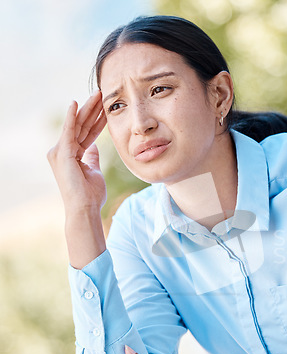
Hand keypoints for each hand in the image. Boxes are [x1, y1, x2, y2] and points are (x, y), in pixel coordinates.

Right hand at [47, 91, 106, 214]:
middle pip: (81, 125)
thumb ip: (92, 157)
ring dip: (87, 108)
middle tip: (102, 93)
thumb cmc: (90, 194)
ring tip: (97, 94)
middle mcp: (63, 150)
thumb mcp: (94, 170)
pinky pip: (68, 131)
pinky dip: (70, 117)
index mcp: (72, 154)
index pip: (86, 132)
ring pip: (76, 124)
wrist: (85, 208)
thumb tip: (94, 146)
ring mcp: (60, 151)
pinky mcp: (62, 153)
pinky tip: (75, 103)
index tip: (107, 108)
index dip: (97, 119)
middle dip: (92, 109)